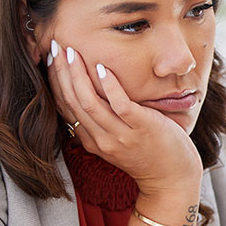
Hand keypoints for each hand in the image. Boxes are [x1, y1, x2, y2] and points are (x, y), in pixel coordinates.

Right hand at [45, 40, 202, 199]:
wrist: (172, 179)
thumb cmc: (148, 154)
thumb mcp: (117, 141)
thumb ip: (102, 122)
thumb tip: (91, 93)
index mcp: (92, 141)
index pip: (66, 108)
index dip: (56, 82)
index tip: (52, 58)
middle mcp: (101, 139)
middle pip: (73, 102)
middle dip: (61, 72)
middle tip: (55, 46)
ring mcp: (120, 135)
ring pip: (90, 103)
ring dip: (78, 75)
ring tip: (72, 52)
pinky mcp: (141, 128)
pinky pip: (120, 105)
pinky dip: (109, 86)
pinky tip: (103, 68)